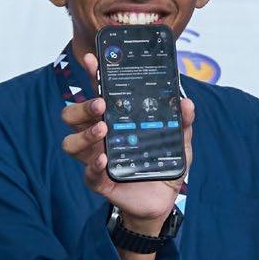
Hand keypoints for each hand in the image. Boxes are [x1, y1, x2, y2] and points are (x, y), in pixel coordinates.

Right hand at [61, 51, 194, 232]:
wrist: (162, 201)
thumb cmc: (164, 164)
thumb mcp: (179, 142)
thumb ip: (183, 122)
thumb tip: (186, 103)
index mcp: (115, 120)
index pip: (97, 93)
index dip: (92, 74)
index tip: (92, 59)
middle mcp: (100, 136)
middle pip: (73, 116)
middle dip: (82, 107)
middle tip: (101, 104)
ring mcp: (96, 158)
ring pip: (71, 144)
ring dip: (84, 134)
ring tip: (102, 129)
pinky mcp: (100, 181)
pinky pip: (88, 174)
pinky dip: (93, 165)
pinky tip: (103, 159)